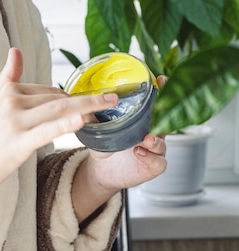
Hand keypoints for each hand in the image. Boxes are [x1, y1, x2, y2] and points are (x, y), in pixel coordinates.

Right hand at [0, 47, 119, 226]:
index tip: (91, 101)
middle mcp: (11, 101)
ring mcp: (14, 121)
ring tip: (110, 103)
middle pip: (57, 98)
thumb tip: (16, 50)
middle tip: (113, 99)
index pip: (48, 91)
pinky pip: (47, 131)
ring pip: (58, 110)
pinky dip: (67, 123)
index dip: (71, 98)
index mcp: (8, 90)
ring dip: (88, 105)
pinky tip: (84, 118)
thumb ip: (6, 76)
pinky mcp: (17, 143)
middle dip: (87, 99)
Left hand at [71, 74, 166, 220]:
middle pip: (165, 120)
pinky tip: (140, 152)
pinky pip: (159, 161)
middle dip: (164, 113)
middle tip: (158, 107)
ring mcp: (155, 148)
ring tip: (146, 138)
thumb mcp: (100, 128)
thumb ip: (95, 117)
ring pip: (162, 141)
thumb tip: (85, 103)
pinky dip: (151, 156)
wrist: (102, 171)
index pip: (154, 103)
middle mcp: (152, 131)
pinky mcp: (154, 165)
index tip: (160, 79)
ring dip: (155, 139)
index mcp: (142, 119)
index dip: (161, 91)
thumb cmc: (105, 146)